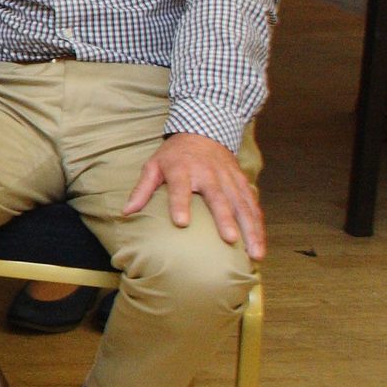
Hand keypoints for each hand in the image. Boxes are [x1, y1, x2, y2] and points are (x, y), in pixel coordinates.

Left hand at [127, 133, 262, 260]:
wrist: (203, 132)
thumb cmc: (174, 155)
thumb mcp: (153, 166)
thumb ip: (142, 189)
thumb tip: (126, 212)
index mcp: (183, 170)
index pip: (180, 188)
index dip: (180, 204)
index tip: (181, 223)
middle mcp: (209, 175)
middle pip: (218, 198)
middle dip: (224, 219)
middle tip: (229, 240)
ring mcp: (229, 179)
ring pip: (243, 206)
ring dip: (250, 229)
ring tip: (254, 254)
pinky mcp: (242, 183)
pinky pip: (253, 206)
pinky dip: (258, 225)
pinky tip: (260, 244)